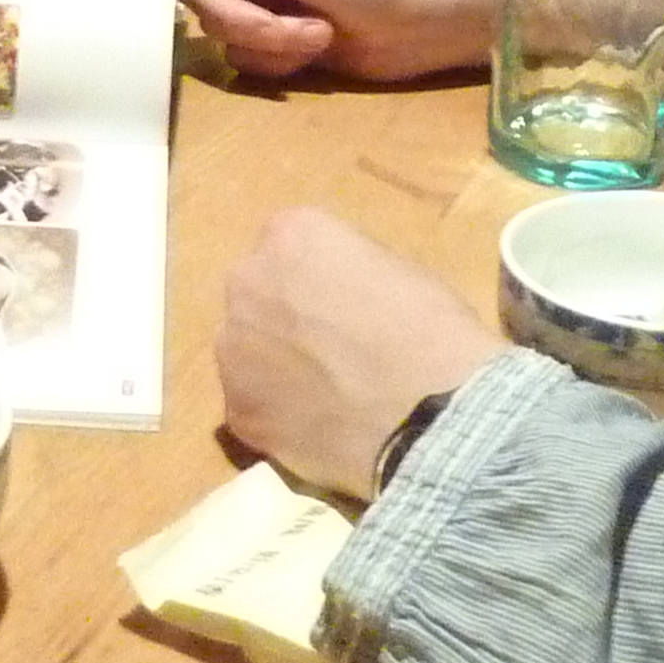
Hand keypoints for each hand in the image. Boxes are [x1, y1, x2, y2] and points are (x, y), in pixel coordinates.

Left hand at [219, 207, 503, 497]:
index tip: (344, 304)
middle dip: (284, 316)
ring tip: (322, 395)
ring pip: (245, 350)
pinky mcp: (236, 411)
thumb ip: (344, 273)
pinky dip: (276, 414)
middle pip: (257, 293)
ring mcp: (233, 349)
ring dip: (272, 365)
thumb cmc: (431, 333)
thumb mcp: (395, 271)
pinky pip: (250, 404)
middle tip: (328, 350)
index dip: (318, 279)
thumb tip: (336, 295)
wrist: (431, 417)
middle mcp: (247, 282)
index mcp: (290, 234)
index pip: (289, 247)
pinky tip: (316, 428)